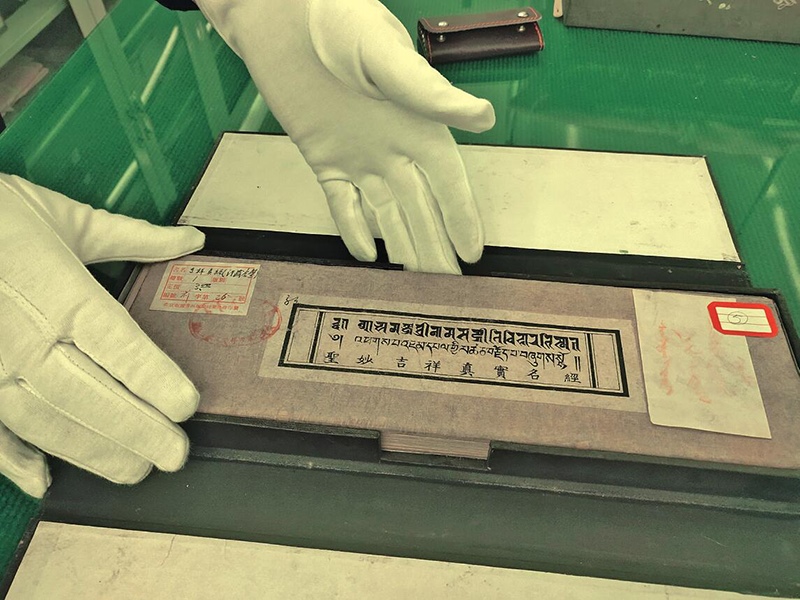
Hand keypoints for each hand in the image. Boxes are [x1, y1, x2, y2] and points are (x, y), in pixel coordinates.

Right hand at [0, 175, 203, 497]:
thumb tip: (191, 241)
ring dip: (92, 451)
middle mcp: (26, 335)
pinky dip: (12, 459)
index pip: (117, 345)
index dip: (153, 380)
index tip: (187, 405)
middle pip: (90, 395)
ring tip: (134, 470)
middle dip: (137, 431)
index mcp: (61, 292)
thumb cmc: (0, 221)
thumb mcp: (68, 220)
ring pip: (46, 421)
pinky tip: (44, 480)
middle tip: (175, 455)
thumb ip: (134, 238)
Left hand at [196, 0, 494, 273]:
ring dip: (400, 245)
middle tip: (447, 286)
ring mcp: (358, 155)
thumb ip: (428, 92)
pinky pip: (341, 202)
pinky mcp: (323, 158)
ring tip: (414, 280)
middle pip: (420, 207)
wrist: (282, 18)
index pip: (448, 182)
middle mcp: (393, 146)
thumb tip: (481, 118)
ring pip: (385, 212)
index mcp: (418, 123)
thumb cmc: (338, 21)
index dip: (462, 218)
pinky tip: (365, 255)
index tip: (474, 253)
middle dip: (435, 245)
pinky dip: (352, 227)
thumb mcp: (385, 55)